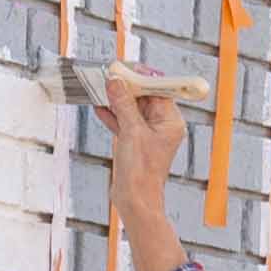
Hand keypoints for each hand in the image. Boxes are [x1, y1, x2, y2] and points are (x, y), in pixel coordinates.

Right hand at [94, 61, 196, 268]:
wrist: (134, 202)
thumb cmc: (141, 172)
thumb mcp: (132, 133)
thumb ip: (124, 105)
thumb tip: (116, 82)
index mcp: (170, 122)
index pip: (158, 90)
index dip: (142, 78)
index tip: (126, 68)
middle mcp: (161, 126)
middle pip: (143, 97)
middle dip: (127, 86)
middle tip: (110, 74)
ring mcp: (147, 134)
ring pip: (131, 109)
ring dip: (116, 99)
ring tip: (101, 86)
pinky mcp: (134, 143)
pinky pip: (123, 122)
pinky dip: (112, 115)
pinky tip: (99, 105)